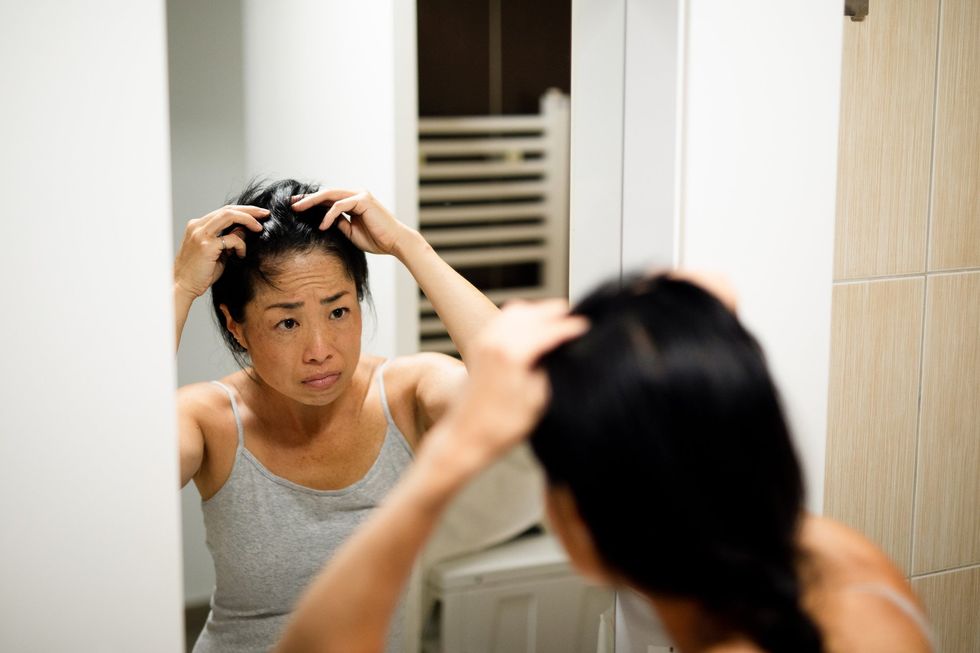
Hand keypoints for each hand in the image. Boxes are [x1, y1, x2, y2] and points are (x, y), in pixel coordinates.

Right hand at [173, 205, 268, 298]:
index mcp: (198, 226)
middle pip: (228, 209)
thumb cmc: (201, 273)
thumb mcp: (218, 253)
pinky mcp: (206, 245)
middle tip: (265, 214)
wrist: (183, 287)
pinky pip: (231, 239)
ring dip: (248, 220)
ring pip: (229, 215)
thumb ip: (229, 241)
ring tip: (260, 228)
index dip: (243, 211)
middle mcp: (197, 226)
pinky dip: (241, 245)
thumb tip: (246, 230)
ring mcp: (200, 234)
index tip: (259, 214)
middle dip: (249, 210)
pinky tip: (240, 255)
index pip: (223, 211)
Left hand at [291, 189, 410, 255]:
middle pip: (326, 193)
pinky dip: (329, 215)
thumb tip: (322, 221)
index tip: (295, 207)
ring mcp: (360, 195)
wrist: (396, 243)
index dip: (311, 202)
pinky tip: (322, 226)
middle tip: (290, 204)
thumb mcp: (351, 232)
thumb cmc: (377, 240)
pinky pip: (340, 206)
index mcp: (353, 201)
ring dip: (312, 202)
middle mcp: (356, 195)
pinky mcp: (363, 200)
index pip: (328, 199)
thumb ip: (338, 224)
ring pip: (330, 195)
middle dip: (307, 199)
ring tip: (298, 210)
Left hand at [439, 300, 588, 463]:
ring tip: (558, 321)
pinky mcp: (480, 345)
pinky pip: (504, 319)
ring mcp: (485, 340)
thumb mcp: (538, 398)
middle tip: (576, 321)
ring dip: (539, 312)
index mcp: (512, 353)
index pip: (550, 330)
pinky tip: (534, 326)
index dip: (571, 327)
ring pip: (517, 310)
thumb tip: (561, 350)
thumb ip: (551, 367)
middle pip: (533, 313)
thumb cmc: (504, 424)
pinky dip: (522, 316)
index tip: (588, 326)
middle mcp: (496, 341)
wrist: (468, 435)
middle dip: (556, 314)